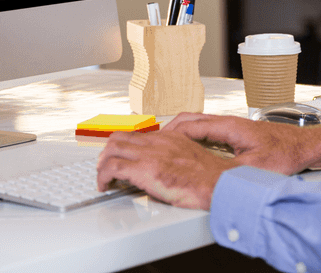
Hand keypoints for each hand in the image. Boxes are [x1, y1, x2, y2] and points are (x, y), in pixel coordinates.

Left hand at [96, 129, 239, 209]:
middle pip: (119, 137)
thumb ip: (175, 158)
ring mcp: (150, 154)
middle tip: (105, 166)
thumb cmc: (210, 178)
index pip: (136, 134)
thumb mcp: (192, 158)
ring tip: (102, 178)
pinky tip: (105, 186)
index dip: (122, 146)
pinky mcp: (145, 170)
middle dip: (107, 152)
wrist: (218, 183)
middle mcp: (157, 142)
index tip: (118, 156)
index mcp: (169, 138)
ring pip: (111, 149)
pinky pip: (113, 168)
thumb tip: (164, 168)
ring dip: (102, 165)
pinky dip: (103, 177)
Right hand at [164, 113, 320, 174]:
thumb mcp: (257, 167)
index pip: (190, 125)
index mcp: (229, 126)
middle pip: (190, 120)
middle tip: (152, 144)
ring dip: (179, 133)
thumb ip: (231, 172)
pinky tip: (188, 150)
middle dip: (169, 131)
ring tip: (164, 146)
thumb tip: (211, 180)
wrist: (307, 145)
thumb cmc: (287, 151)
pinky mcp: (236, 133)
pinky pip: (206, 131)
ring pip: (197, 124)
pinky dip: (191, 137)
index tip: (154, 143)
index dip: (169, 134)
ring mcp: (232, 126)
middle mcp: (228, 122)